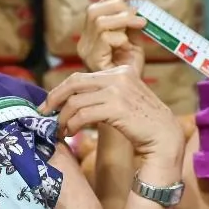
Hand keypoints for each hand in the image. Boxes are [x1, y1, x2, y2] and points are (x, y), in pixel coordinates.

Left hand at [41, 66, 184, 168]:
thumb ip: (104, 93)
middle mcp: (118, 76)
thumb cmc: (143, 123)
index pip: (81, 76)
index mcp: (120, 71)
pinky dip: (73, 125)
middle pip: (74, 83)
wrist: (165, 137)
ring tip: (61, 129)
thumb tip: (72, 98)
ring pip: (76, 101)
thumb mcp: (124, 99)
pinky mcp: (117, 107)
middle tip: (44, 113)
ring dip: (63, 117)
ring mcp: (118, 90)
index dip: (60, 90)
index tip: (50, 103)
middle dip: (54, 98)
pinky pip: (83, 114)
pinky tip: (72, 132)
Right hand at [79, 0, 146, 73]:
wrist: (130, 95)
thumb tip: (133, 2)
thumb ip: (129, 24)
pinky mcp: (92, 59)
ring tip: (140, 25)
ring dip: (123, 19)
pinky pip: (105, 37)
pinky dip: (121, 37)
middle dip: (118, 6)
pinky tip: (128, 46)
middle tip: (137, 15)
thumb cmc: (131, 71)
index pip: (95, 8)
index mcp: (91, 36)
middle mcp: (85, 42)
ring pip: (99, 21)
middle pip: (94, 10)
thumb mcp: (132, 42)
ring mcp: (86, 51)